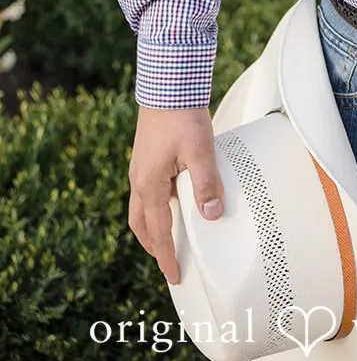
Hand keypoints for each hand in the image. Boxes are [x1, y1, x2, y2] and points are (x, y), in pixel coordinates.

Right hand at [128, 105, 223, 283]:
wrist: (167, 84)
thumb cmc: (181, 115)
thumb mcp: (200, 150)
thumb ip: (206, 183)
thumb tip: (212, 214)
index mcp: (149, 185)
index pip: (158, 232)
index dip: (167, 256)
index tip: (174, 276)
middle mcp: (140, 180)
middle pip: (141, 225)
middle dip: (154, 246)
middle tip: (169, 261)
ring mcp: (141, 168)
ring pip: (142, 208)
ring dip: (153, 226)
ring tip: (171, 236)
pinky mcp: (147, 157)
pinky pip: (148, 191)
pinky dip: (157, 206)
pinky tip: (174, 199)